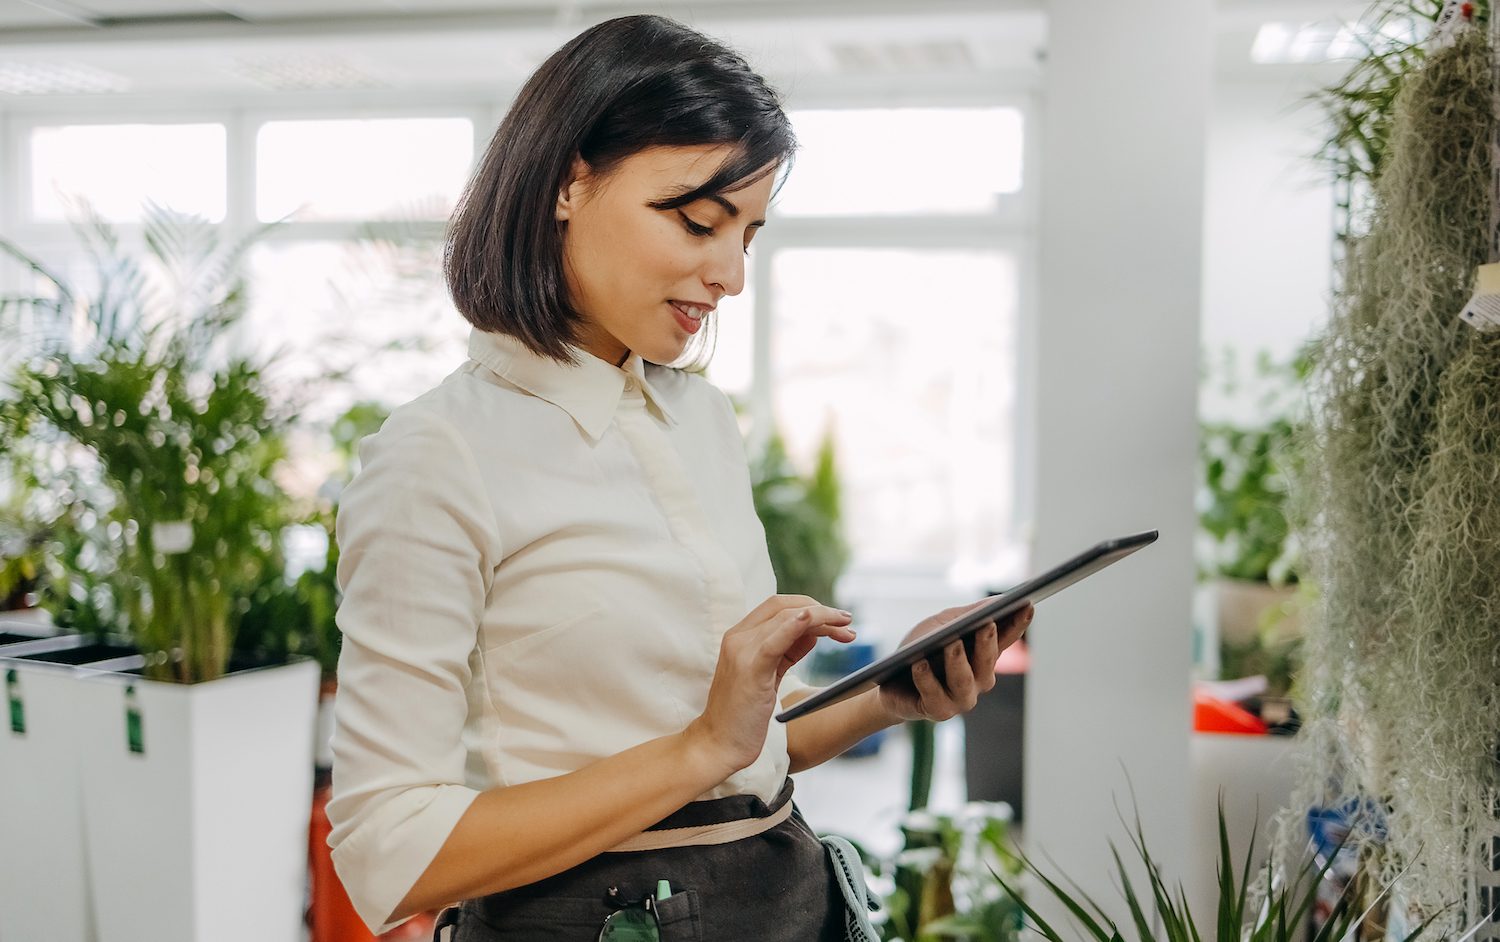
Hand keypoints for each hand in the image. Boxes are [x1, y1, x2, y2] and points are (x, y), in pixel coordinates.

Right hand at [686, 595, 855, 776]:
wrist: (718, 745)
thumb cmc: (742, 716)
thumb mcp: (768, 676)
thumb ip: (787, 650)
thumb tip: (814, 631)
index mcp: (741, 637)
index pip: (778, 606)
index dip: (810, 606)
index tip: (837, 619)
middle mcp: (738, 638)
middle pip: (783, 606)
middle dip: (820, 609)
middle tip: (847, 621)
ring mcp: (742, 651)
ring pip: (785, 617)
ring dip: (821, 617)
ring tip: (846, 629)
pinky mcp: (750, 670)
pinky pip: (775, 640)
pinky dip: (796, 625)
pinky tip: (814, 620)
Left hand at [876, 600, 1032, 722]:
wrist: (889, 681)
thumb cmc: (921, 649)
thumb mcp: (942, 625)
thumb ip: (969, 614)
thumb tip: (998, 601)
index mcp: (983, 657)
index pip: (1005, 639)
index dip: (1018, 623)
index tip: (1027, 605)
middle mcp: (978, 681)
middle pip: (987, 661)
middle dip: (988, 643)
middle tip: (987, 624)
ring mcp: (960, 699)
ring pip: (964, 681)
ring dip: (958, 661)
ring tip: (952, 643)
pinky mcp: (937, 711)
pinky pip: (933, 694)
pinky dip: (926, 678)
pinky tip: (919, 665)